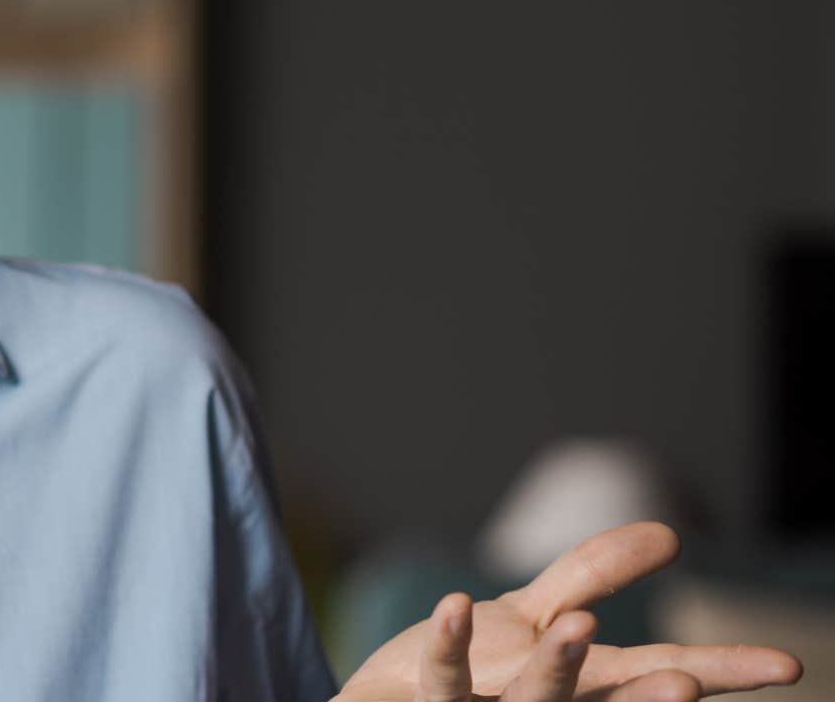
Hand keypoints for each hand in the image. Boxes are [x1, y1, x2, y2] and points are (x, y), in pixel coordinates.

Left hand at [336, 522, 801, 700]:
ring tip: (580, 627)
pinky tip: (455, 606)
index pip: (659, 673)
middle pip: (608, 698)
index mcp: (585, 685)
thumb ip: (592, 574)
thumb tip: (671, 533)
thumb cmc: (478, 669)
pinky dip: (451, 643)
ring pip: (533, 697)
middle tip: (687, 682)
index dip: (719, 671)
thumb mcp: (536, 613)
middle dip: (649, 695)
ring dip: (557, 667)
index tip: (788, 667)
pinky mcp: (432, 699)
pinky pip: (445, 674)